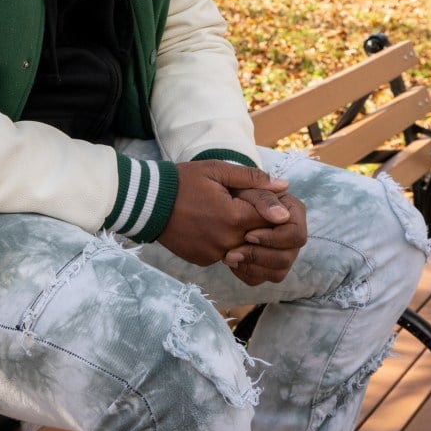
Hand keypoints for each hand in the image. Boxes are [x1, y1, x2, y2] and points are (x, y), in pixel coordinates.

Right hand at [157, 160, 292, 268]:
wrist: (147, 202)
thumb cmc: (183, 181)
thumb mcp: (217, 170)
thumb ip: (252, 179)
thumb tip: (283, 186)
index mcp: (234, 217)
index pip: (270, 218)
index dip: (269, 206)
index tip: (261, 197)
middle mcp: (227, 241)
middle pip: (258, 235)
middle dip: (255, 220)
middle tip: (237, 202)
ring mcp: (214, 254)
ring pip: (242, 246)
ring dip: (239, 232)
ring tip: (221, 212)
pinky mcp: (203, 260)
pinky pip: (224, 253)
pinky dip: (224, 241)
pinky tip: (209, 224)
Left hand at [224, 190, 306, 285]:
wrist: (217, 203)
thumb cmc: (234, 191)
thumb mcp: (246, 188)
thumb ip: (264, 199)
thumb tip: (282, 216)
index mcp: (293, 213)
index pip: (296, 235)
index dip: (273, 239)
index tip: (248, 235)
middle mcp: (291, 235)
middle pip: (287, 258)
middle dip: (258, 256)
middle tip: (232, 252)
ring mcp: (281, 252)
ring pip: (277, 273)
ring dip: (250, 267)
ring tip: (228, 256)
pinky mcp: (266, 266)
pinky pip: (260, 279)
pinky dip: (244, 272)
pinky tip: (231, 261)